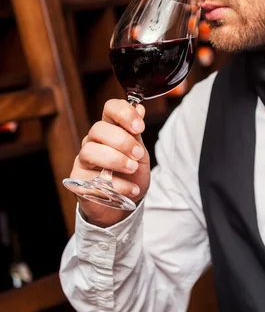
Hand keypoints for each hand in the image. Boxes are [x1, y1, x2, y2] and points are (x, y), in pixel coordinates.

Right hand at [70, 99, 150, 227]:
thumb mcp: (139, 153)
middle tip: (138, 154)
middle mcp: (92, 141)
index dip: (124, 114)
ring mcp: (83, 161)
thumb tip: (139, 108)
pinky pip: (92, 179)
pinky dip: (117, 185)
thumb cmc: (130, 174)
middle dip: (122, 141)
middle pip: (98, 129)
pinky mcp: (78, 182)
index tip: (140, 128)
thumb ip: (137, 133)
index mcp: (109, 129)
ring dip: (116, 160)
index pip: (110, 108)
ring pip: (90, 151)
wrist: (124, 203)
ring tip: (133, 169)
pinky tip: (131, 189)